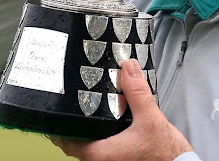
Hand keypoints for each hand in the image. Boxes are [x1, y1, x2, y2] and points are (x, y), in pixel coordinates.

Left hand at [50, 59, 192, 160]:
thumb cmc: (164, 154)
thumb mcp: (151, 118)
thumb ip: (137, 92)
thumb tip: (127, 67)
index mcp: (100, 154)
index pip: (66, 141)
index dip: (57, 127)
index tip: (54, 111)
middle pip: (75, 144)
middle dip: (72, 127)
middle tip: (73, 105)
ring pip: (88, 149)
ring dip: (86, 133)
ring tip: (89, 111)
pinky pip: (102, 152)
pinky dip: (99, 139)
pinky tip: (107, 125)